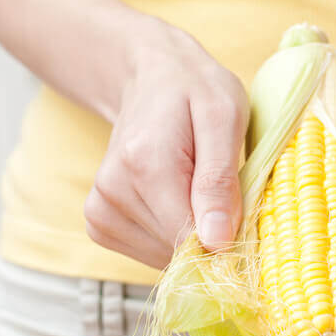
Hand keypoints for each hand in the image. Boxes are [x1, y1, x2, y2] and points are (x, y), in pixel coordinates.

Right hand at [83, 23, 248, 267]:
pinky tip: (173, 197)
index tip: (238, 205)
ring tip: (192, 185)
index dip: (223, 233)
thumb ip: (220, 181)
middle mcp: (112, 191)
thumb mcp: (224, 117)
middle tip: (216, 185)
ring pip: (162, 257)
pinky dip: (168, 235)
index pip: (189, 238)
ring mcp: (99, 209)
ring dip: (189, 233)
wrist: (151, 78)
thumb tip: (218, 243)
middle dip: (208, 230)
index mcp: (144, 164)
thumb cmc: (195, 91)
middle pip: (176, 251)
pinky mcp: (98, 221)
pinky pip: (145, 253)